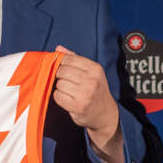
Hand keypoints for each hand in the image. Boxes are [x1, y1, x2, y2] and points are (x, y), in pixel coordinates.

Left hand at [52, 45, 121, 162]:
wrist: (105, 114)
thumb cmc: (96, 91)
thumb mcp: (91, 72)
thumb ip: (74, 59)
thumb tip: (58, 48)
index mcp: (95, 69)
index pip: (69, 59)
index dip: (62, 64)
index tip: (63, 69)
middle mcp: (92, 80)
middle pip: (62, 71)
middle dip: (60, 77)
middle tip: (66, 83)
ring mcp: (86, 93)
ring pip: (59, 84)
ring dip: (60, 88)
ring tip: (69, 92)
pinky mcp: (79, 106)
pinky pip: (58, 96)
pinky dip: (59, 98)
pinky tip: (67, 99)